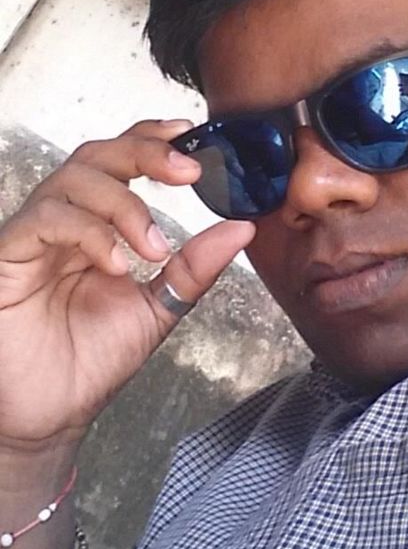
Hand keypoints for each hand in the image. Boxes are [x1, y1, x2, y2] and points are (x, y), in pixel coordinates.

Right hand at [0, 120, 254, 454]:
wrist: (48, 416)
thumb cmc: (91, 359)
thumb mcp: (158, 307)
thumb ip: (194, 267)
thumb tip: (242, 229)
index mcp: (97, 225)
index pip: (119, 161)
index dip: (150, 138)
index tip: (189, 133)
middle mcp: (64, 221)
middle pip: (97, 155)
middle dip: (145, 153)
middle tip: (187, 171)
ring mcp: (33, 235)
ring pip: (74, 180)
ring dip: (124, 203)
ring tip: (153, 248)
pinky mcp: (8, 254)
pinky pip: (45, 220)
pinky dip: (89, 232)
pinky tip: (116, 262)